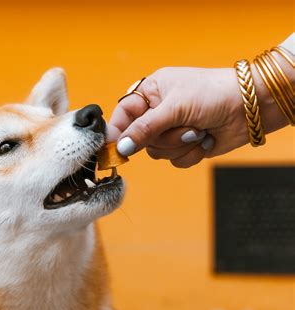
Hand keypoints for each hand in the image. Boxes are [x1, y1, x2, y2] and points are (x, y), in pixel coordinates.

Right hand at [107, 67, 253, 167]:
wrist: (250, 107)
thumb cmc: (213, 94)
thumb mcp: (174, 107)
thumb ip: (144, 129)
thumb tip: (121, 147)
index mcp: (151, 93)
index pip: (123, 115)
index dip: (118, 132)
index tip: (116, 148)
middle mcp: (158, 112)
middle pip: (140, 139)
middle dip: (164, 138)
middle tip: (185, 127)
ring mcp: (171, 130)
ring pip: (157, 153)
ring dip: (180, 146)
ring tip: (198, 130)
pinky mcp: (185, 146)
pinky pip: (174, 161)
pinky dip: (190, 154)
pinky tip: (205, 139)